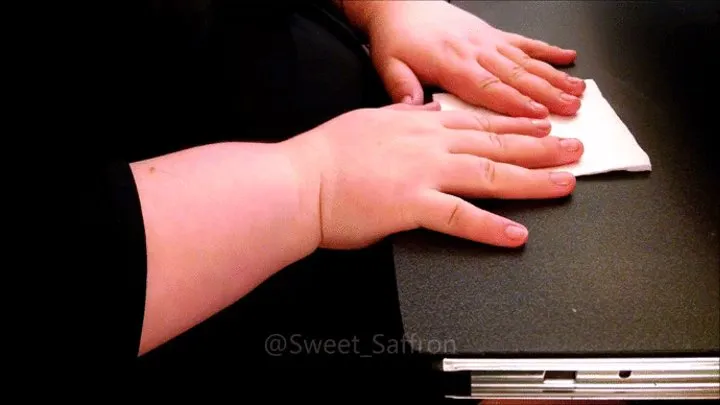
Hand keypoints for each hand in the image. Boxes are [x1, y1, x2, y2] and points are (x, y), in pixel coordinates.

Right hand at [283, 103, 582, 249]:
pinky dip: (490, 227)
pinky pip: (459, 217)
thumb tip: (415, 109)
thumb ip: (398, 115)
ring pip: (489, 173)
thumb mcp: (367, 120)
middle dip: (540, 147)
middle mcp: (427, 143)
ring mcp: (423, 173)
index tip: (541, 127)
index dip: (515, 125)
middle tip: (573, 150)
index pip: (477, 121)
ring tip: (564, 183)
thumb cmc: (324, 155)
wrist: (298, 181)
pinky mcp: (411, 205)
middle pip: (495, 144)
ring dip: (531, 180)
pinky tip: (516, 234)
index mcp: (416, 123)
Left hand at [363, 1, 584, 117]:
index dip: (516, 104)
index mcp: (451, 63)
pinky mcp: (493, 34)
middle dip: (547, 95)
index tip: (539, 118)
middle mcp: (475, 51)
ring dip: (554, 77)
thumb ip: (401, 87)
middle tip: (572, 110)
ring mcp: (488, 41)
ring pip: (527, 61)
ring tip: (578, 92)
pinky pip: (525, 42)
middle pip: (517, 77)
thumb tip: (410, 107)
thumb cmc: (397, 38)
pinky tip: (569, 58)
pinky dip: (548, 51)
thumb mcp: (388, 63)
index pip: (489, 88)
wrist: (402, 5)